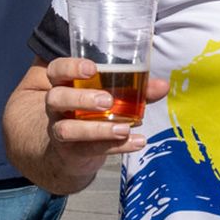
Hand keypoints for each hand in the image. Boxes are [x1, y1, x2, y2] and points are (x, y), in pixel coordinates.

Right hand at [42, 57, 168, 181]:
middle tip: (108, 101)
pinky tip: (136, 142)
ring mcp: (59, 130)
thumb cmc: (94, 111)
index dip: (70, 67)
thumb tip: (163, 86)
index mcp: (65, 85)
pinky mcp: (71, 152)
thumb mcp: (112, 96)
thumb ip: (136, 89)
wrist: (74, 149)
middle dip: (81, 98)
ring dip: (97, 129)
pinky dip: (116, 147)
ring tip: (124, 128)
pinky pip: (89, 149)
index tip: (92, 69)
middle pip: (57, 98)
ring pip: (66, 129)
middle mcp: (57, 107)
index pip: (56, 70)